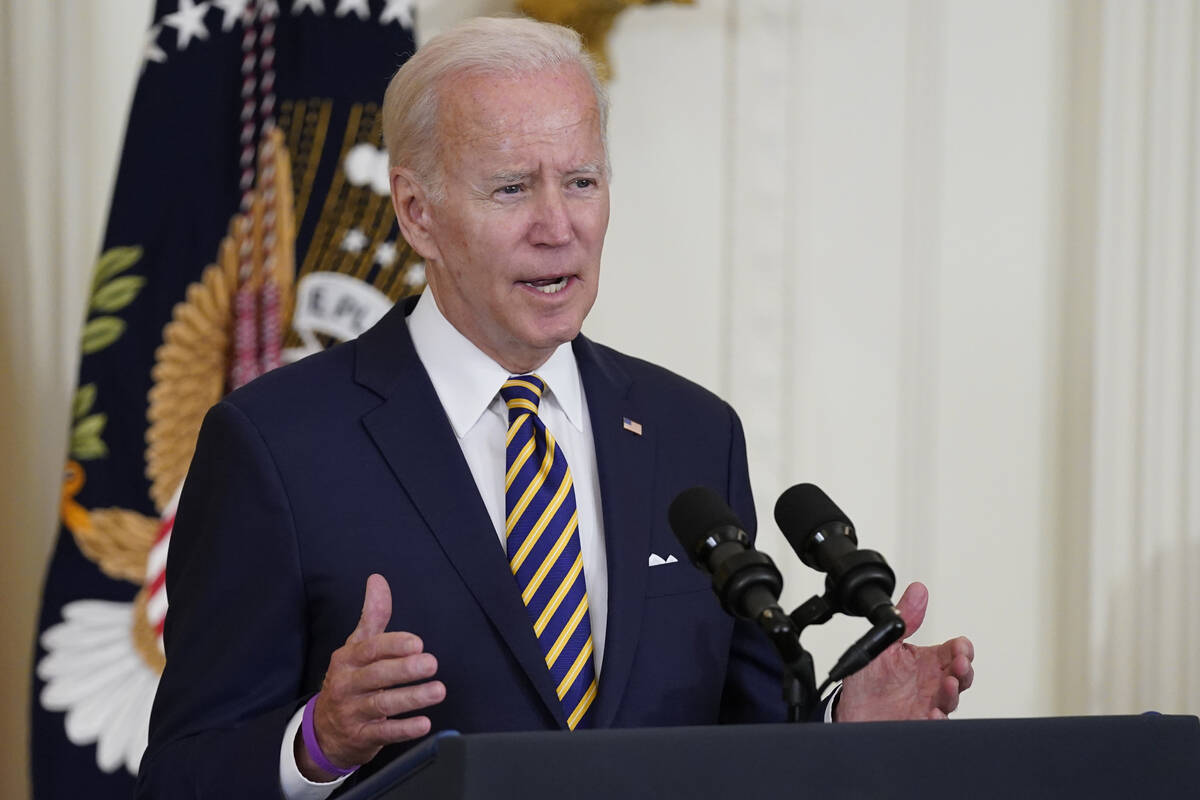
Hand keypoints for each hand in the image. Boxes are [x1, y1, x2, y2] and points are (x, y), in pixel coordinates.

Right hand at [296, 573, 446, 780]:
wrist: (324, 730)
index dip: (393, 645)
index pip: (370, 649)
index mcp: (347, 659)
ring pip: (382, 705)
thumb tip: (378, 579)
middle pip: (376, 676)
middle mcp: (347, 684)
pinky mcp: (361, 737)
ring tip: (438, 691)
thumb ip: (373, 615)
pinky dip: (404, 730)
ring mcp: (352, 712)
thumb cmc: (350, 680)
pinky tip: (424, 723)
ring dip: (412, 698)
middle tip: (431, 663)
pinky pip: (383, 734)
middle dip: (404, 669)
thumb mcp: (357, 647)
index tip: (417, 642)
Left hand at [835, 582, 973, 721]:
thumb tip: (918, 590)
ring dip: (954, 692)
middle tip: (959, 664)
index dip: (962, 648)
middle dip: (965, 669)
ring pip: (952, 699)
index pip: (954, 651)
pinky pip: (934, 723)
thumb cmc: (869, 679)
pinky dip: (937, 720)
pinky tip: (932, 713)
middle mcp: (931, 682)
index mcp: (926, 661)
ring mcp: (927, 703)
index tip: (960, 647)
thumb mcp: (885, 643)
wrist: (850, 709)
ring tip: (948, 685)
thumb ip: (904, 618)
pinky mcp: (918, 722)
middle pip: (961, 675)